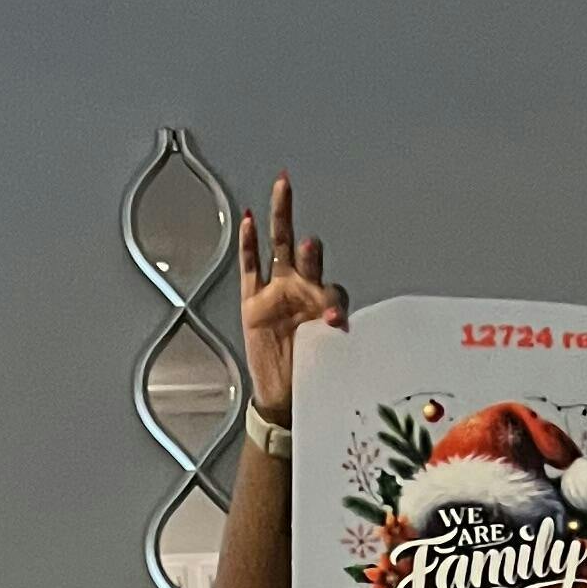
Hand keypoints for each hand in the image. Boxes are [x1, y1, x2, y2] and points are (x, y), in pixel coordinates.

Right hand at [239, 173, 346, 424]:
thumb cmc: (311, 372)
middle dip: (309, 247)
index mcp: (325, 302)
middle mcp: (302, 289)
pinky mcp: (254, 300)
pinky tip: (248, 218)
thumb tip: (338, 323)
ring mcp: (277, 291)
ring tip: (283, 191)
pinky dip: (248, 243)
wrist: (285, 396)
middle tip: (310, 244)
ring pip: (280, 246)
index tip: (335, 320)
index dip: (334, 302)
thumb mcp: (327, 356)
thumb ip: (334, 336)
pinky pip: (250, 266)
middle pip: (307, 256)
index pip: (333, 290)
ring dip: (282, 218)